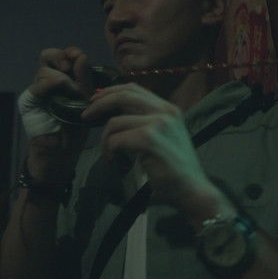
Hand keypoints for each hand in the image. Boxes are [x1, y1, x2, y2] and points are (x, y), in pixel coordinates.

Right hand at [24, 47, 92, 180]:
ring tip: (73, 92)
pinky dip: (50, 83)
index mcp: (64, 79)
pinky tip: (60, 86)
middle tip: (70, 66)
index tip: (80, 59)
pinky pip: (37, 86)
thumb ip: (84, 80)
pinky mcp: (29, 101)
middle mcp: (48, 82)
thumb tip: (81, 57)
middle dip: (61, 57)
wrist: (62, 151)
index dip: (70, 53)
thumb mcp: (86, 101)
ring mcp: (37, 91)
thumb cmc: (75, 128)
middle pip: (48, 55)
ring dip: (62, 78)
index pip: (63, 56)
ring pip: (44, 70)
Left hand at [81, 83, 226, 211]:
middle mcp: (165, 111)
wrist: (192, 189)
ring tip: (109, 154)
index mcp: (168, 109)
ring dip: (105, 139)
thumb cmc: (174, 168)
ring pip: (116, 122)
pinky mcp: (149, 139)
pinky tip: (115, 161)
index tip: (95, 99)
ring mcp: (158, 124)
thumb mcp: (162, 136)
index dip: (111, 91)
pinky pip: (117, 139)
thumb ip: (144, 121)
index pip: (134, 88)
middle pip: (123, 95)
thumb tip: (115, 113)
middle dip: (99, 103)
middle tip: (85, 116)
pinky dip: (110, 150)